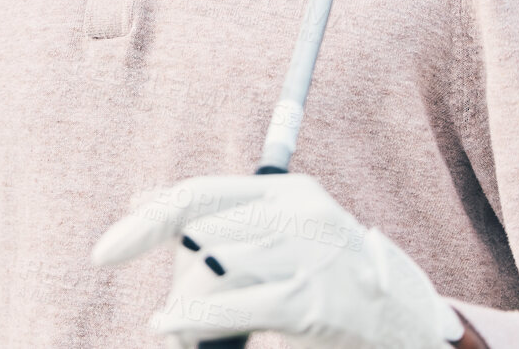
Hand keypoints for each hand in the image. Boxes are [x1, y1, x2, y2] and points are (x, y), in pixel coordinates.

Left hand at [89, 173, 465, 348]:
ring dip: (184, 305)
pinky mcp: (314, 303)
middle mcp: (298, 216)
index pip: (199, 194)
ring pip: (216, 271)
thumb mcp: (284, 231)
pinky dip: (193, 316)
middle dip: (174, 275)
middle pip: (202, 235)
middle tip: (166, 311)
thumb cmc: (333, 277)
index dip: (147, 221)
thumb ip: (223, 215)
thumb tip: (144, 198)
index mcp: (287, 192)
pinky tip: (165, 323)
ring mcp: (309, 258)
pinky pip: (237, 306)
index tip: (107, 250)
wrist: (411, 324)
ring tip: (174, 327)